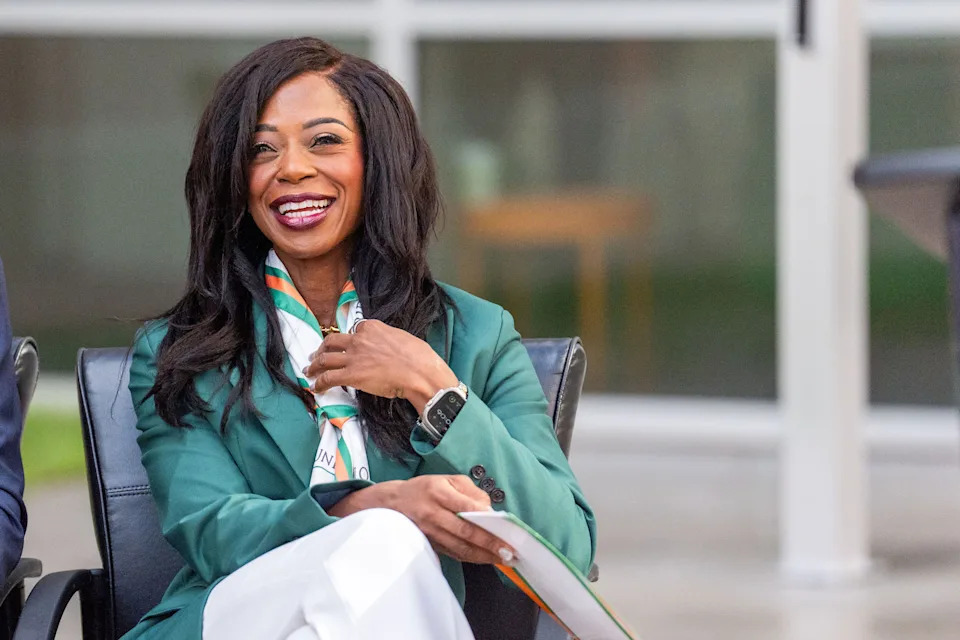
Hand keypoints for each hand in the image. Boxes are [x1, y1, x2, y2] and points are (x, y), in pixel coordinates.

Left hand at [302, 319, 457, 412]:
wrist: (420, 372)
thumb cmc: (419, 357)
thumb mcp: (402, 339)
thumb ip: (388, 341)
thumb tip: (387, 350)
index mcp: (372, 327)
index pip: (353, 331)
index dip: (346, 340)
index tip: (343, 347)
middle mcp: (359, 339)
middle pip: (332, 341)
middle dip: (321, 349)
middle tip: (316, 356)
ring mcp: (353, 356)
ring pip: (324, 358)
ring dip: (314, 365)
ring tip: (309, 372)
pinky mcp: (351, 375)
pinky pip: (328, 378)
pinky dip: (319, 383)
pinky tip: (315, 388)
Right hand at [328, 475, 514, 565]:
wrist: (392, 503)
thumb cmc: (424, 489)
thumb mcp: (447, 479)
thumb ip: (470, 491)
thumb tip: (489, 508)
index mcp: (438, 492)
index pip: (466, 508)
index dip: (487, 521)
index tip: (505, 529)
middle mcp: (433, 514)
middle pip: (465, 532)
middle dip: (489, 544)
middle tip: (509, 551)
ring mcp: (430, 532)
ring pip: (459, 547)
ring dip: (483, 556)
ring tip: (502, 559)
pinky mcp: (429, 544)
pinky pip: (453, 553)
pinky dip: (471, 558)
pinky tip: (484, 559)